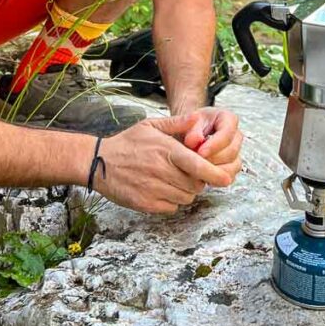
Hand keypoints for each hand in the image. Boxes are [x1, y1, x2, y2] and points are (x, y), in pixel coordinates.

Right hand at [94, 114, 233, 213]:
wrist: (98, 163)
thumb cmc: (128, 142)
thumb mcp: (151, 125)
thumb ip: (177, 123)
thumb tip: (198, 118)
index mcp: (165, 150)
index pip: (197, 165)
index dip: (215, 174)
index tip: (226, 178)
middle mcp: (160, 171)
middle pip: (195, 184)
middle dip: (199, 181)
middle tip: (190, 173)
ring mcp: (152, 189)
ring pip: (185, 197)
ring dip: (186, 191)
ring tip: (175, 180)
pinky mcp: (145, 204)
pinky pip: (172, 207)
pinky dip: (173, 201)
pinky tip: (163, 189)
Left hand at [181, 107, 242, 177]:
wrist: (187, 135)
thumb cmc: (187, 126)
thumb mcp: (184, 121)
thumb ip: (187, 127)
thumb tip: (194, 140)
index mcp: (227, 119)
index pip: (227, 132)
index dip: (215, 144)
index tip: (200, 152)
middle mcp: (235, 135)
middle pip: (231, 151)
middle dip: (213, 159)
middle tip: (196, 162)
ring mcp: (236, 151)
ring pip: (233, 165)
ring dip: (215, 170)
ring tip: (197, 168)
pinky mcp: (232, 166)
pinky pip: (230, 175)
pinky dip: (217, 178)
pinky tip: (203, 175)